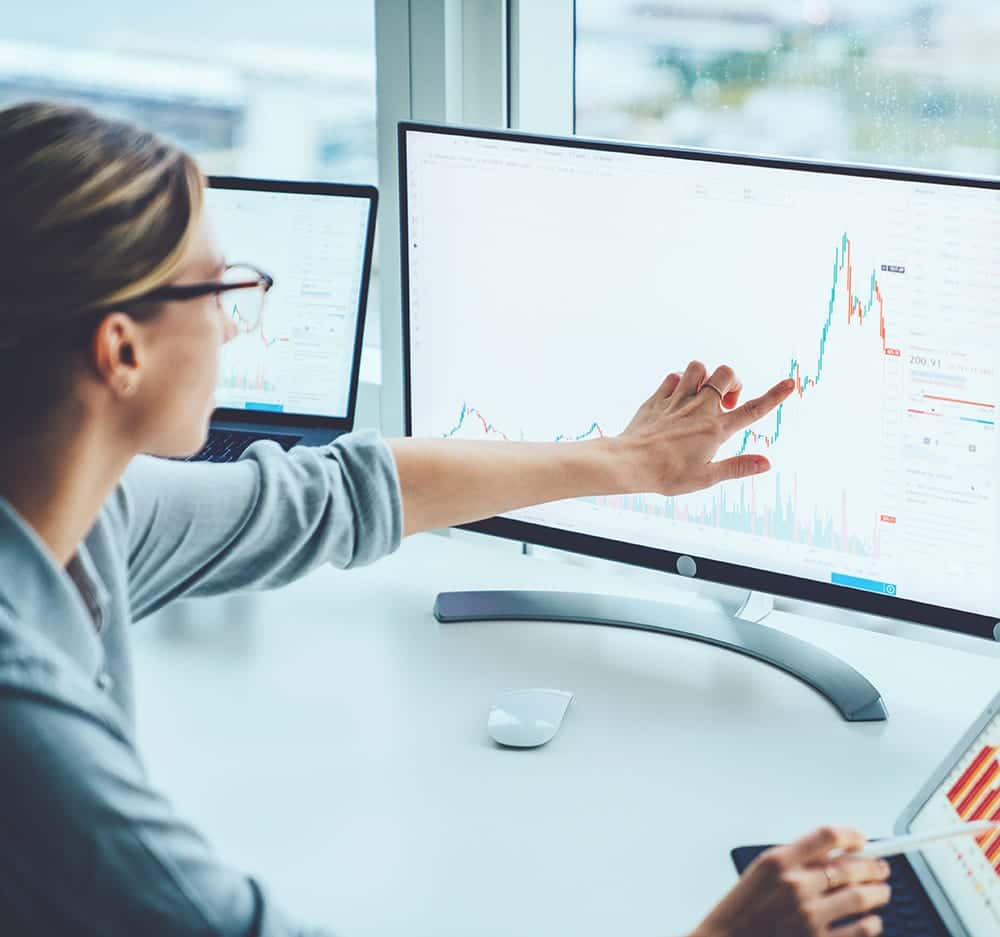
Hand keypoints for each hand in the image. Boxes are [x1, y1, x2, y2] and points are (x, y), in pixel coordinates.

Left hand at [620, 360, 793, 495]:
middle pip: (726, 373)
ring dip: (704, 377)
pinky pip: (673, 377)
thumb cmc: (667, 474)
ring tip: (701, 396)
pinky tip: (677, 398)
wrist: (629, 463)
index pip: (752, 410)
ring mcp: (678, 400)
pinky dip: (679, 382)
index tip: (791, 382)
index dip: (774, 396)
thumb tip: (767, 463)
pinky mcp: (658, 398)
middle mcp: (699, 408)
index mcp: (716, 429)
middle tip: (725, 402)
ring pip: (698, 367)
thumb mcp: (706, 477)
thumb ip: (737, 467)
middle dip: (732, 380)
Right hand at [690, 826, 892, 936]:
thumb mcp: (762, 873)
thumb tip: (836, 854)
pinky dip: (872, 924)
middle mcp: (795, 886)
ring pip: (860, 898)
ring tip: (881, 892)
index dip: (851, 835)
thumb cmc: (743, 910)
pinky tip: (872, 921)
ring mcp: (808, 917)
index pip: (827, 835)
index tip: (861, 839)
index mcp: (778, 861)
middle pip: (850, 866)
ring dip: (878, 893)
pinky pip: (861, 930)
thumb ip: (796, 861)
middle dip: (873, 866)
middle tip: (881, 868)